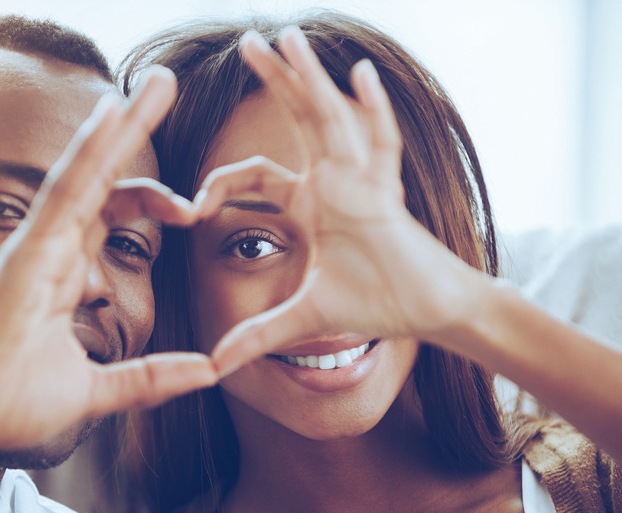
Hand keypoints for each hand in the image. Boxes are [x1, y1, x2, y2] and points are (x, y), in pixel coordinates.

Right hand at [0, 68, 216, 450]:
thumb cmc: (10, 405)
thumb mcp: (97, 391)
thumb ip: (150, 379)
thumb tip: (208, 372)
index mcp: (63, 275)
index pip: (109, 215)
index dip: (151, 201)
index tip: (193, 212)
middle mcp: (51, 250)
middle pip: (103, 179)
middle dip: (135, 135)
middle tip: (166, 88)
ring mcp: (38, 246)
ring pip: (86, 171)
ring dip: (122, 124)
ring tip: (157, 83)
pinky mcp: (27, 251)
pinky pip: (64, 191)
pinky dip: (89, 150)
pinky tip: (114, 110)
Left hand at [195, 27, 484, 375]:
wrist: (429, 312)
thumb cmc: (376, 303)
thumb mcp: (304, 319)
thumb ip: (259, 336)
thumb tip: (215, 366)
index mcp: (309, 203)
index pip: (255, 176)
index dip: (221, 183)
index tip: (191, 204)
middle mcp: (333, 182)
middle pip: (298, 120)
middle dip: (276, 80)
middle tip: (249, 42)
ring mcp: (362, 182)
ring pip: (332, 120)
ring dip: (311, 79)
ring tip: (288, 37)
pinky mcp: (387, 196)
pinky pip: (381, 147)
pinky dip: (373, 112)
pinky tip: (360, 74)